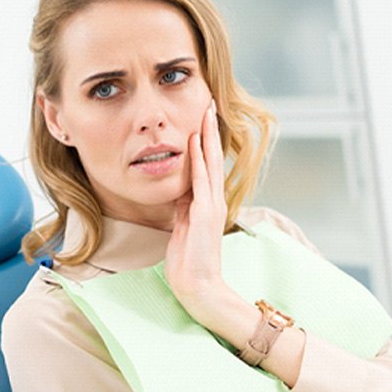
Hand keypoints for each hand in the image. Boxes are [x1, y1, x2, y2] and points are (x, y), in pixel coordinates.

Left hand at [164, 99, 230, 326]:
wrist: (198, 285)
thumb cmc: (189, 261)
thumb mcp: (183, 227)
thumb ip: (183, 207)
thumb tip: (179, 190)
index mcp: (206, 204)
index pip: (207, 167)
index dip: (203, 143)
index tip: (200, 120)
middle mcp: (213, 201)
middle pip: (212, 159)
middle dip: (209, 132)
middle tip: (208, 106)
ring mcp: (210, 207)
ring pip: (209, 165)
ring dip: (206, 139)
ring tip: (205, 115)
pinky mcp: (204, 215)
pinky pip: (200, 183)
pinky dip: (199, 162)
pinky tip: (195, 144)